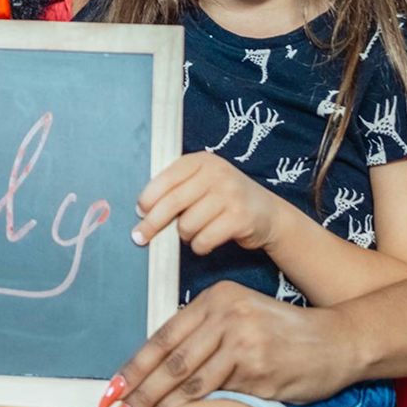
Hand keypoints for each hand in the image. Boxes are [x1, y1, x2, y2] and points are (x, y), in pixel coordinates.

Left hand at [96, 282, 357, 406]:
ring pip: (189, 380)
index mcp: (214, 298)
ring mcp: (241, 340)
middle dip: (139, 392)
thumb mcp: (239, 317)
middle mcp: (224, 314)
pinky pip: (218, 394)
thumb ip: (204, 335)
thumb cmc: (281, 333)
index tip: (112, 390)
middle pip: (171, 360)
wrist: (335, 341)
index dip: (135, 366)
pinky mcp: (258, 368)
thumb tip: (160, 368)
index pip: (164, 336)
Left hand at [132, 152, 285, 254]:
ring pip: (187, 224)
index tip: (138, 212)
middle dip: (152, 223)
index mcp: (201, 161)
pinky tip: (203, 242)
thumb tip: (142, 208)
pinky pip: (204, 239)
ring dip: (184, 236)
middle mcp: (216, 173)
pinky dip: (198, 246)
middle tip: (139, 237)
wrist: (268, 213)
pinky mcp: (239, 218)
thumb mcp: (203, 182)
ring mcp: (230, 194)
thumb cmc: (224, 198)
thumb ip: (178, 187)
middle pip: (173, 202)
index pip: (166, 178)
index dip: (148, 197)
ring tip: (191, 233)